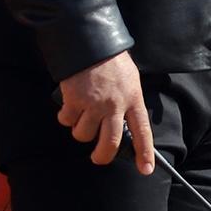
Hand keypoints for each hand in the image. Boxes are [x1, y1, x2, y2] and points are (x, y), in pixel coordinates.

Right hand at [57, 51, 153, 173]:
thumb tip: (123, 122)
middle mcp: (115, 105)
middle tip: (98, 157)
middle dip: (102, 156)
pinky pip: (67, 120)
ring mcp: (94, 104)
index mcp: (133, 98)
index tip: (145, 169)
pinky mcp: (74, 100)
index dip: (145, 153)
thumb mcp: (129, 78)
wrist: (89, 40)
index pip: (142, 132)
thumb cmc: (110, 59)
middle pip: (110, 143)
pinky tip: (69, 103)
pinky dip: (65, 116)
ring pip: (84, 134)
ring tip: (81, 116)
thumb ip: (127, 100)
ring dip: (80, 130)